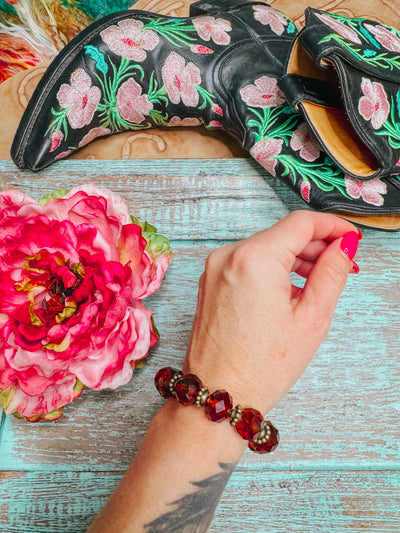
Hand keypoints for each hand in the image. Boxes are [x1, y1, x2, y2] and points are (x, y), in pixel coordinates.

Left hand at [183, 210, 359, 413]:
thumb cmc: (261, 366)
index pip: (301, 223)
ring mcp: (214, 267)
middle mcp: (228, 255)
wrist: (218, 394)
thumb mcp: (311, 319)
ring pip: (265, 247)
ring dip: (294, 258)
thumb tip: (344, 247)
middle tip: (341, 265)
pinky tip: (288, 290)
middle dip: (315, 246)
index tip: (350, 237)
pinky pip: (247, 261)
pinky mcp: (210, 280)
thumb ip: (332, 273)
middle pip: (282, 234)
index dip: (332, 226)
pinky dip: (271, 268)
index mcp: (254, 259)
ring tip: (317, 284)